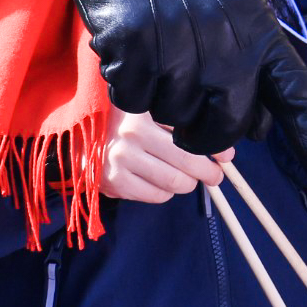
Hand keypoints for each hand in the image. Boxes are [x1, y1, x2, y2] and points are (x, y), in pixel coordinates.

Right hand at [32, 0, 306, 188]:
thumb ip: (253, 63)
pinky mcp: (133, 47)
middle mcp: (225, 44)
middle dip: (203, 130)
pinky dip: (127, 81)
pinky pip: (133, 97)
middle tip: (187, 98)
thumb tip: (260, 128)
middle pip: (225, 129)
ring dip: (161, 96)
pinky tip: (131, 45)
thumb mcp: (236, 7)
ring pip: (173, 116)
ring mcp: (178, 47)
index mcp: (258, 31)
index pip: (298, 96)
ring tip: (157, 49)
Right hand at [102, 109, 227, 203]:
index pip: (189, 134)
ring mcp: (121, 161)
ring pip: (175, 183)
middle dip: (208, 172)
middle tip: (214, 174)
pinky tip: (159, 181)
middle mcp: (130, 136)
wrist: (79, 137)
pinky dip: (166, 192)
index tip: (227, 156)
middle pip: (187, 162)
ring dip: (187, 183)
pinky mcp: (115, 184)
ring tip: (185, 177)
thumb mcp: (147, 111)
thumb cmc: (122, 122)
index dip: (214, 147)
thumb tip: (225, 153)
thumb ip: (181, 126)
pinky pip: (157, 196)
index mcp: (142, 112)